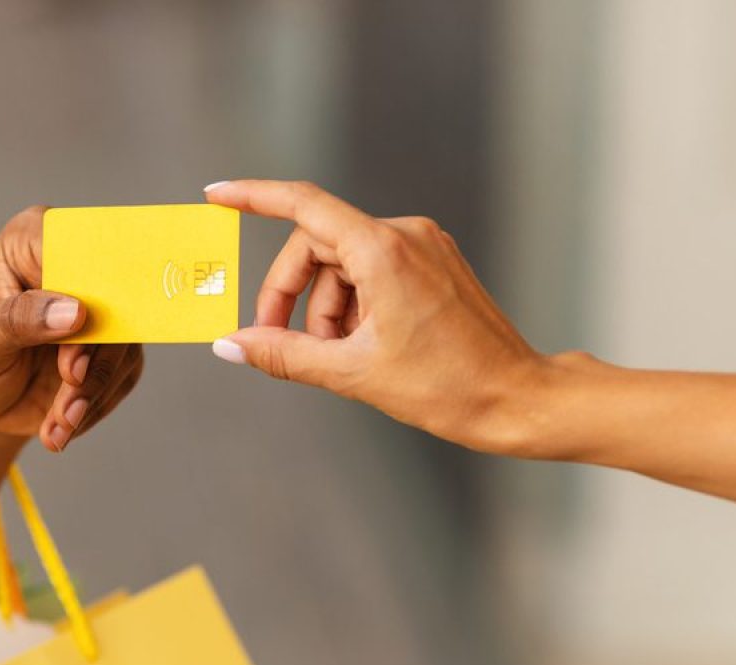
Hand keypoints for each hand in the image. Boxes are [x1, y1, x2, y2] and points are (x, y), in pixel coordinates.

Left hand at [0, 206, 143, 451]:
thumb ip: (20, 320)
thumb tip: (75, 312)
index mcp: (31, 241)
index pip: (77, 246)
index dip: (88, 283)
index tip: (83, 323)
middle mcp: (70, 267)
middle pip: (112, 298)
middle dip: (94, 352)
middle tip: (71, 385)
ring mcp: (95, 309)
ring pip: (123, 342)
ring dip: (93, 389)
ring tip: (58, 423)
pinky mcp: (109, 348)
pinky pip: (123, 374)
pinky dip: (95, 404)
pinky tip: (62, 424)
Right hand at [206, 180, 544, 453]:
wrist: (519, 399)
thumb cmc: (447, 387)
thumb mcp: (352, 372)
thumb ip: (283, 354)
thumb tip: (229, 346)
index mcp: (383, 250)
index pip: (303, 204)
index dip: (253, 196)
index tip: (216, 195)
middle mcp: (405, 234)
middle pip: (316, 246)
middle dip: (290, 295)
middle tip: (274, 343)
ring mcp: (424, 246)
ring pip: (343, 264)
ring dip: (324, 309)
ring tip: (335, 357)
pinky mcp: (434, 264)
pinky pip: (372, 271)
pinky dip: (352, 305)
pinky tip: (361, 346)